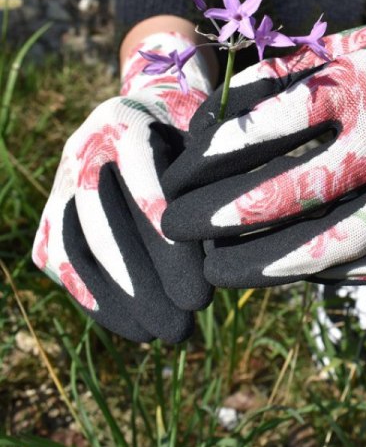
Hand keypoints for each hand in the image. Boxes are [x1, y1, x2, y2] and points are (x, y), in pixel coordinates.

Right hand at [32, 33, 212, 341]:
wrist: (148, 112)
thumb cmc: (191, 130)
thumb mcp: (208, 137)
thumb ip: (213, 177)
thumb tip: (230, 242)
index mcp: (127, 117)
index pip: (142, 170)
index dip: (165, 228)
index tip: (196, 284)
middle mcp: (85, 145)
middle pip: (100, 215)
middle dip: (142, 277)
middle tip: (183, 325)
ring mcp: (62, 179)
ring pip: (74, 244)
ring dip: (116, 297)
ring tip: (159, 334)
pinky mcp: (53, 211)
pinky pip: (59, 259)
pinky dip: (92, 298)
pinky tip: (132, 327)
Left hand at [161, 0, 365, 286]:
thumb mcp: (336, 50)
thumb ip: (279, 76)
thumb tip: (212, 121)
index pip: (287, 116)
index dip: (228, 144)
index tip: (183, 171)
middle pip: (309, 186)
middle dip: (235, 213)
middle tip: (182, 226)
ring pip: (347, 240)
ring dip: (277, 263)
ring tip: (222, 270)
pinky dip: (335, 275)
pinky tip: (295, 272)